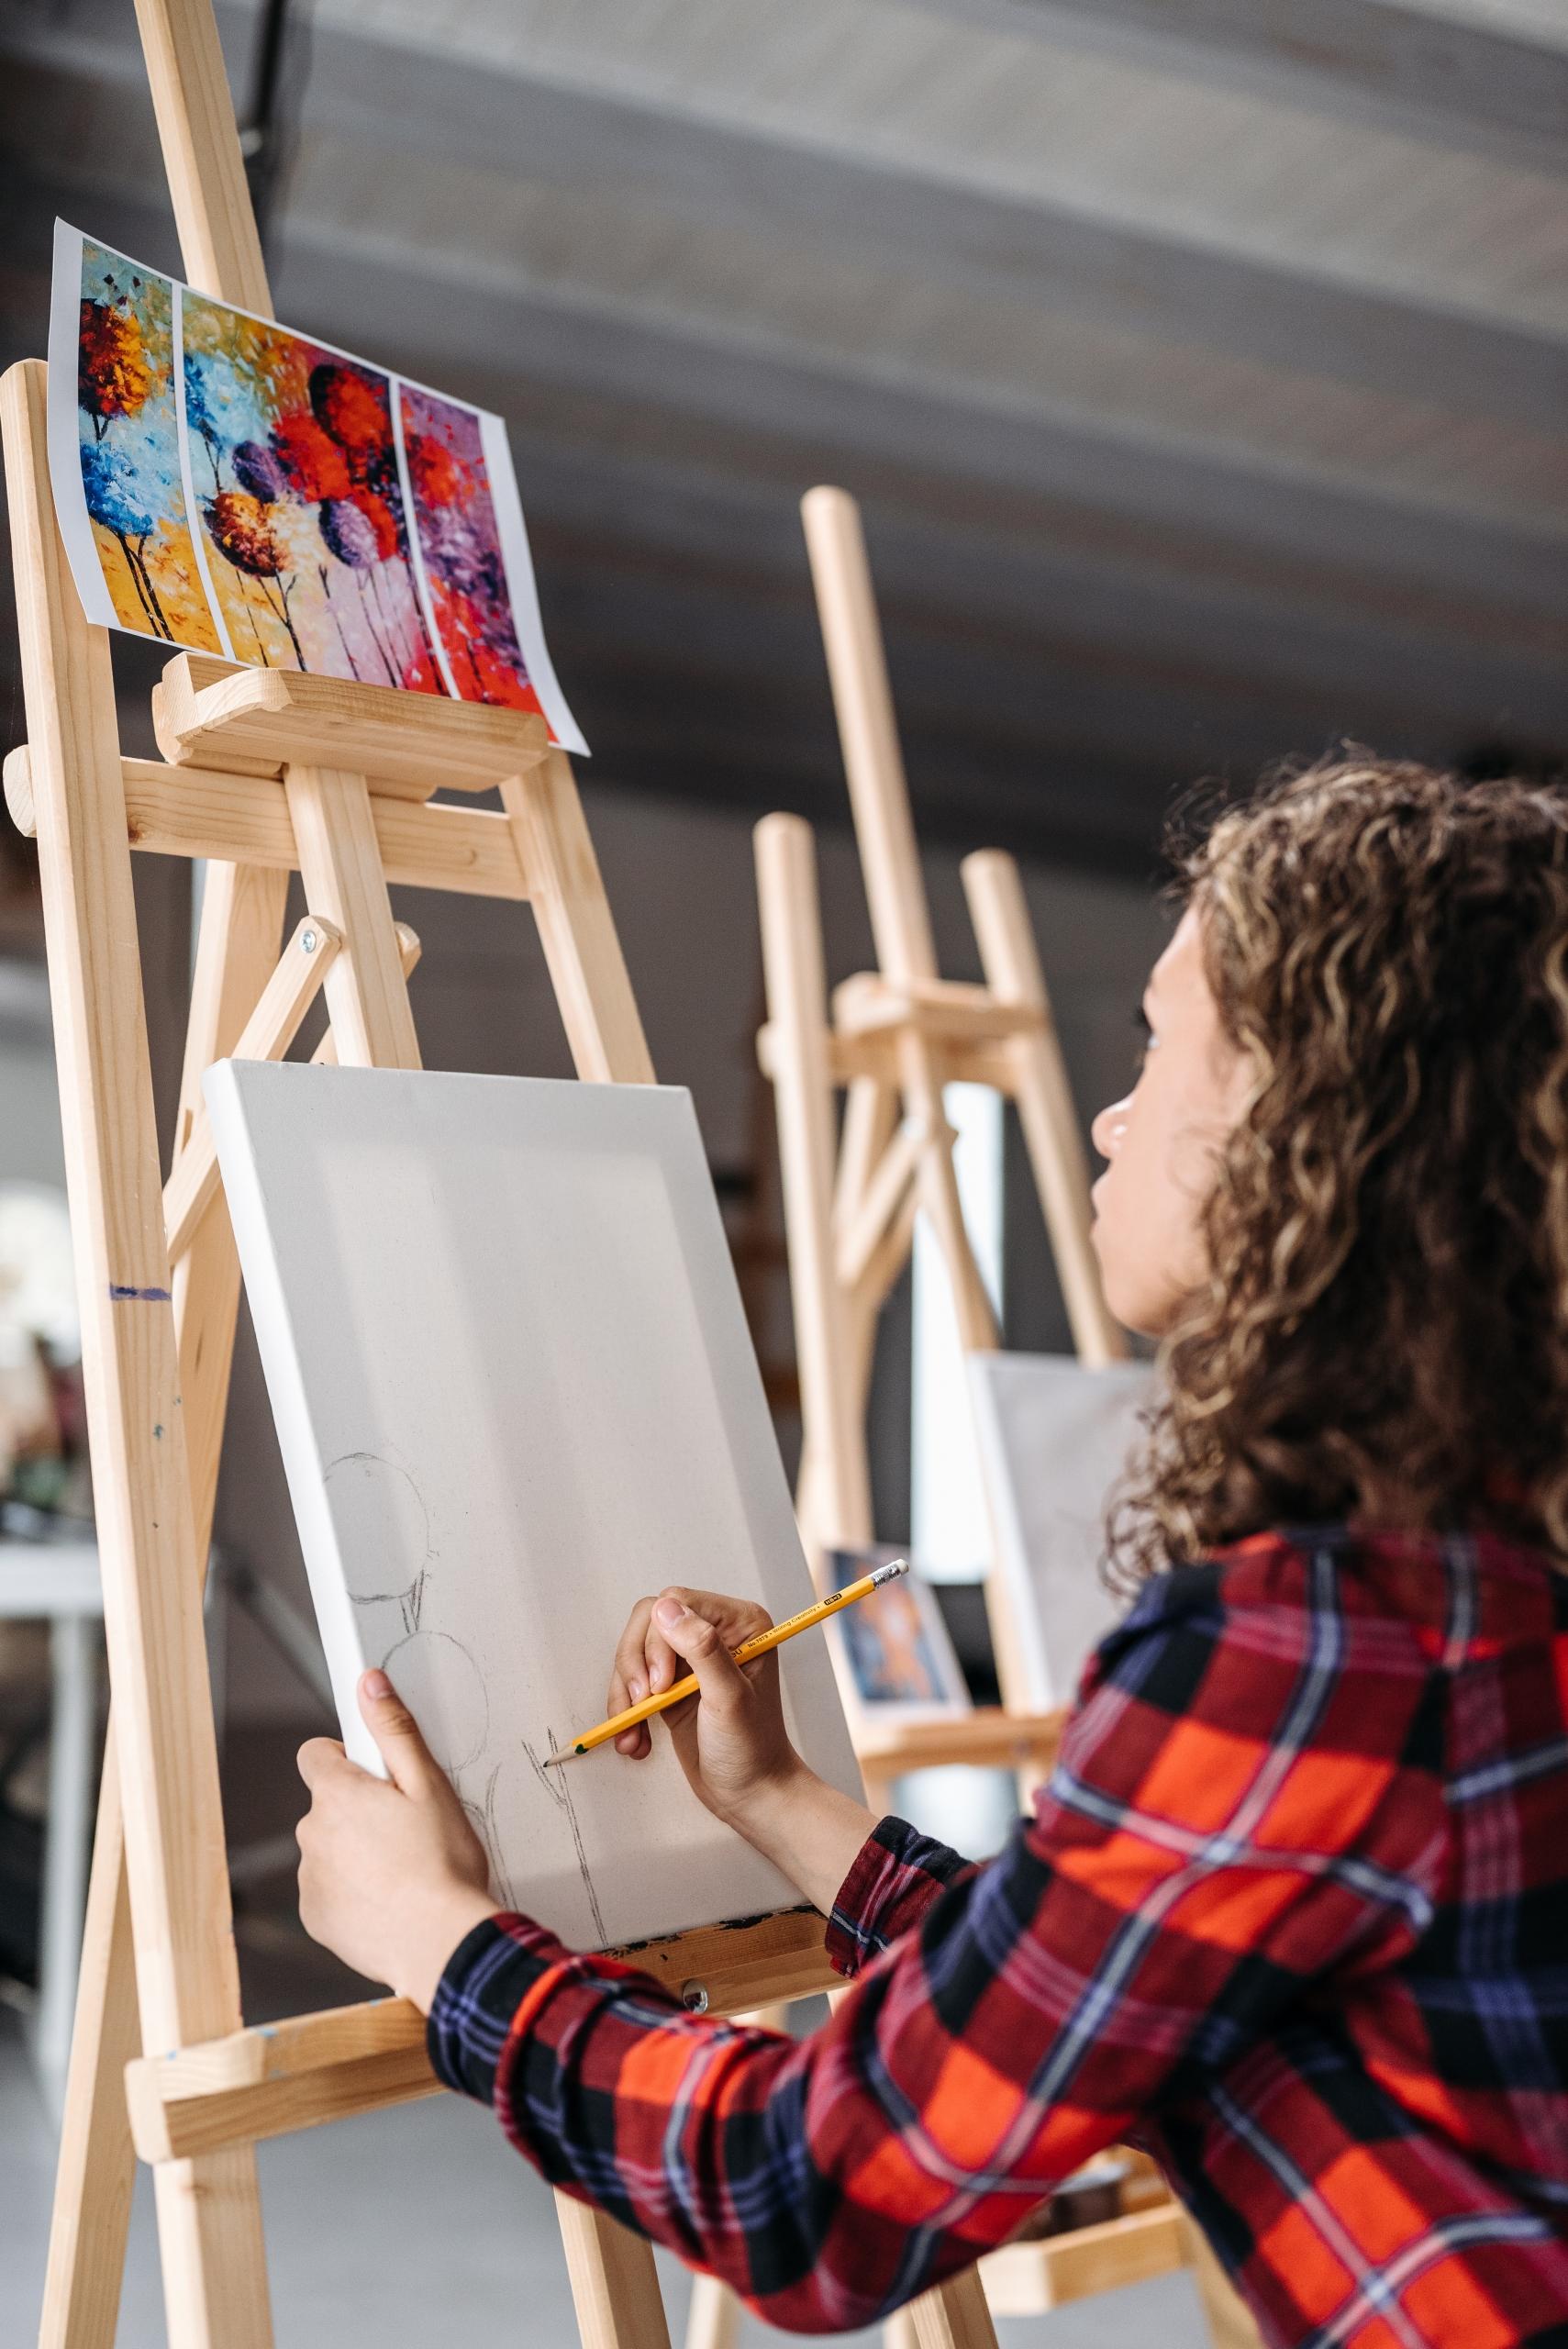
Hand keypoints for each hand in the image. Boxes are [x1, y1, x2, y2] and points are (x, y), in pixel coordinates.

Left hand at [296, 1670, 496, 2012]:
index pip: (315, 1754)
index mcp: (336, 1795)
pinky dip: (353, 1891)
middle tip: (405, 1828)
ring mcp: (310, 1878)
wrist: (439, 1944)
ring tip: (403, 1869)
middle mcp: (311, 1833)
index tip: (377, 1776)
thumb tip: (369, 1683)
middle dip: (358, 1810)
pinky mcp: (315, 1917)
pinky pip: (329, 1890)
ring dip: (356, 1852)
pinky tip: (389, 1899)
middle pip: (327, 1805)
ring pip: (329, 1848)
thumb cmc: (441, 1865)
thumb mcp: (430, 1785)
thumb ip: (394, 1730)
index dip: (347, 1759)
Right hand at [608, 1586, 804, 1825]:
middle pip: (649, 1622)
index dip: (659, 1640)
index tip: (660, 1684)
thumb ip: (702, 1649)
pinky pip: (633, 1681)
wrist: (751, 1794)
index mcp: (740, 1625)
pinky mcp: (671, 1686)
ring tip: (633, 1731)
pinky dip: (627, 1710)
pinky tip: (636, 1739)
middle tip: (643, 1703)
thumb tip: (666, 1609)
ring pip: (635, 1652)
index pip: (678, 1603)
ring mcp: (690, 1660)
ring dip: (626, 1694)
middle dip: (637, 1665)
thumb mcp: (730, 1697)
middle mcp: (714, 1634)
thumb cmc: (753, 1749)